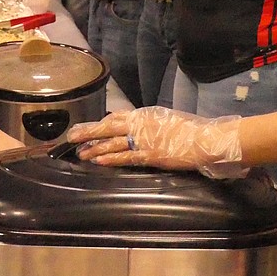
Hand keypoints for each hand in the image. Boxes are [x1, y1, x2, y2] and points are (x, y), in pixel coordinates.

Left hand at [67, 106, 247, 178]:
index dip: (101, 124)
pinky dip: (110, 159)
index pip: (117, 117)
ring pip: (112, 143)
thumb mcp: (167, 119)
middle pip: (108, 128)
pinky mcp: (149, 156)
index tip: (90, 127)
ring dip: (94, 148)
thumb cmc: (191, 129)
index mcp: (145, 114)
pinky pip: (125, 157)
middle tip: (71, 137)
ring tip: (79, 153)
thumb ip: (151, 123)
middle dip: (88, 132)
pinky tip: (98, 161)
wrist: (205, 138)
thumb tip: (141, 127)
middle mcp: (140, 124)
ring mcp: (144, 140)